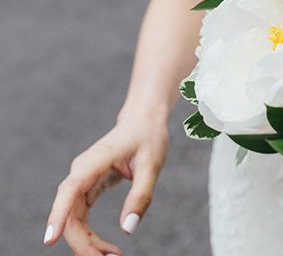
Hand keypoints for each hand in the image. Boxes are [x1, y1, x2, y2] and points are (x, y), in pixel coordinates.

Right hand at [44, 115, 167, 254]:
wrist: (143, 121)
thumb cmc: (148, 138)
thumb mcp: (152, 164)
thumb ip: (141, 195)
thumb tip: (128, 230)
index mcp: (96, 160)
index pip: (70, 189)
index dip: (57, 215)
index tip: (50, 240)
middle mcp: (82, 171)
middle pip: (70, 212)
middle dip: (82, 242)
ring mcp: (83, 179)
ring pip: (74, 219)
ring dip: (87, 242)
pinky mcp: (88, 187)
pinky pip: (81, 216)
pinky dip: (91, 235)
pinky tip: (106, 249)